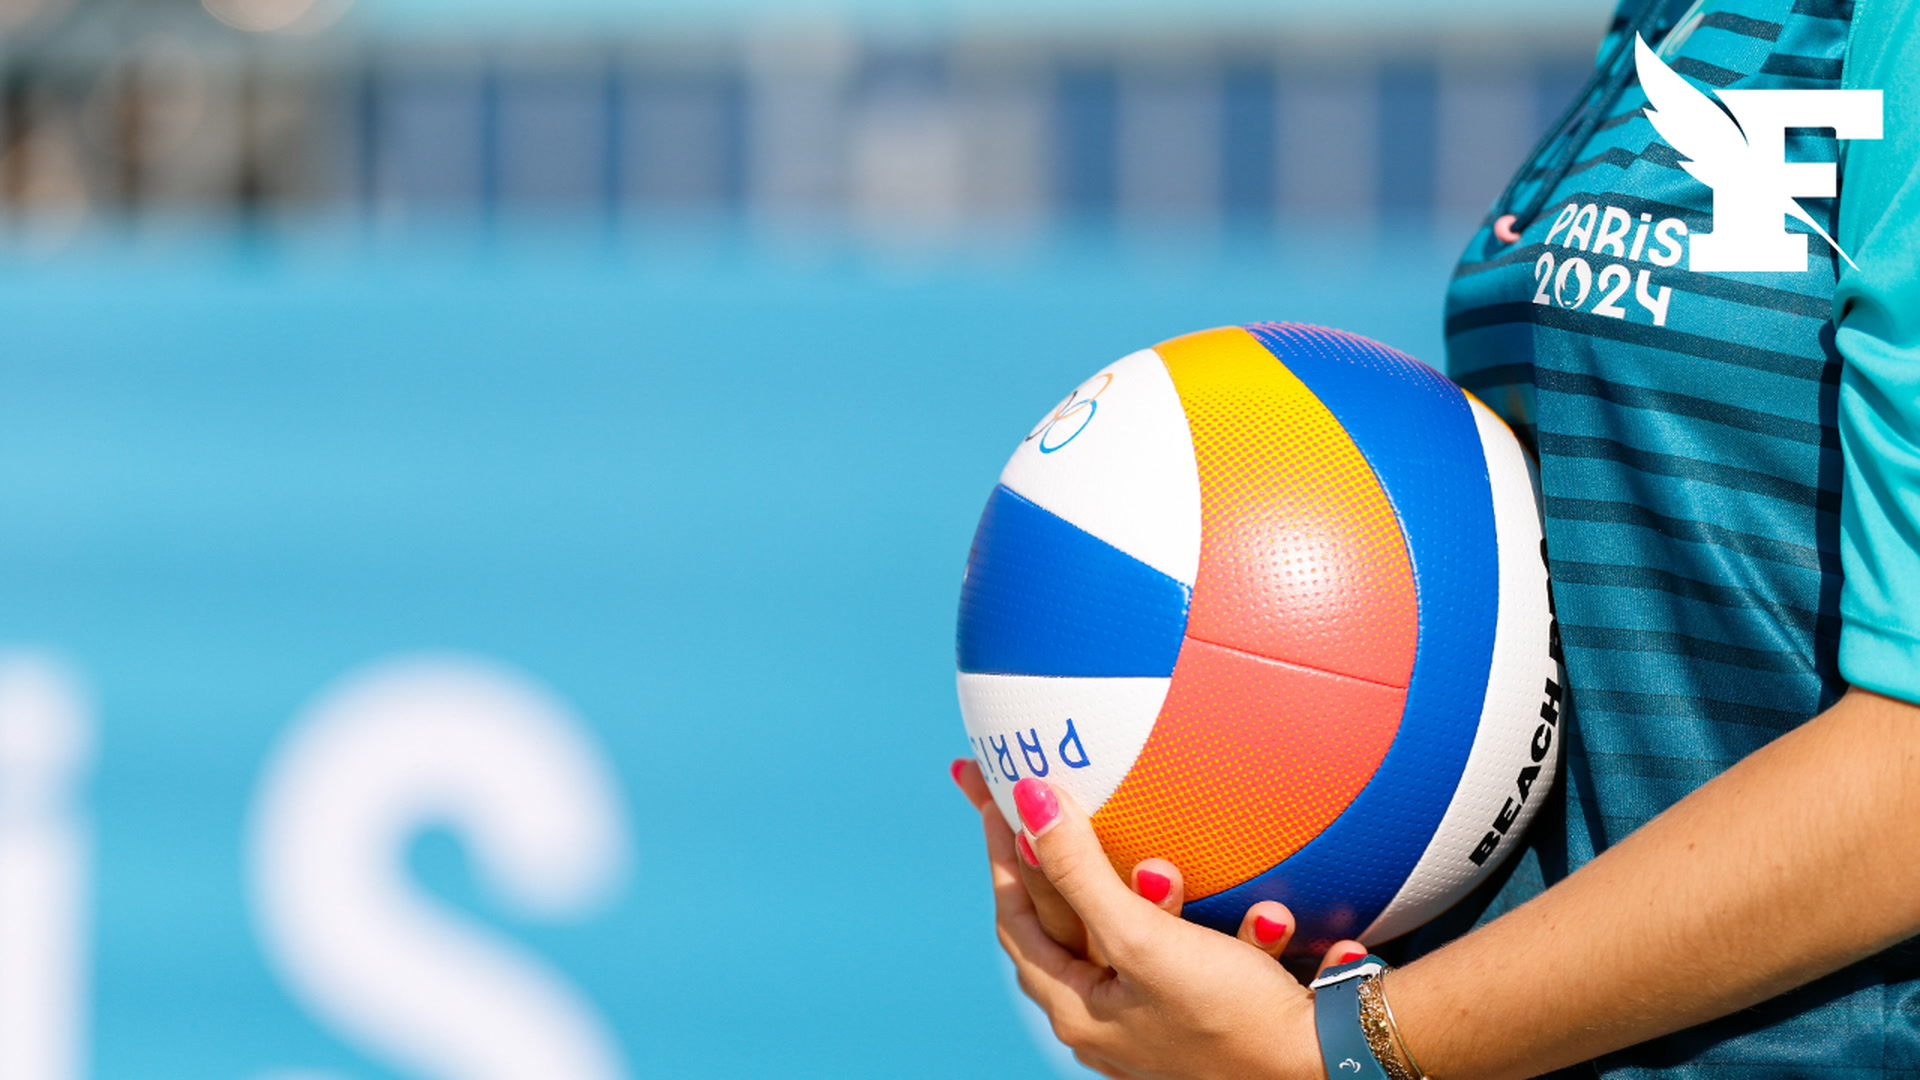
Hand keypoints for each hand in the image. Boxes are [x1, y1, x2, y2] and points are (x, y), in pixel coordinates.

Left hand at [953, 760, 1364, 1079]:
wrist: (1326, 1066)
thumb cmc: (1229, 1014)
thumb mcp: (1142, 936)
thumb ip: (1079, 870)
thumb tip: (1028, 800)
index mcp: (1076, 1009)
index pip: (1015, 916)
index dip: (1002, 852)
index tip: (999, 791)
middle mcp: (1107, 1020)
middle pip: (1067, 924)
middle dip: (1068, 862)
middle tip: (1058, 801)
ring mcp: (1155, 1019)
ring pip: (1136, 934)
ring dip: (1152, 892)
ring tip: (1168, 861)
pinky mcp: (1207, 1010)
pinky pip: (1199, 951)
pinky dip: (1216, 923)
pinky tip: (1255, 908)